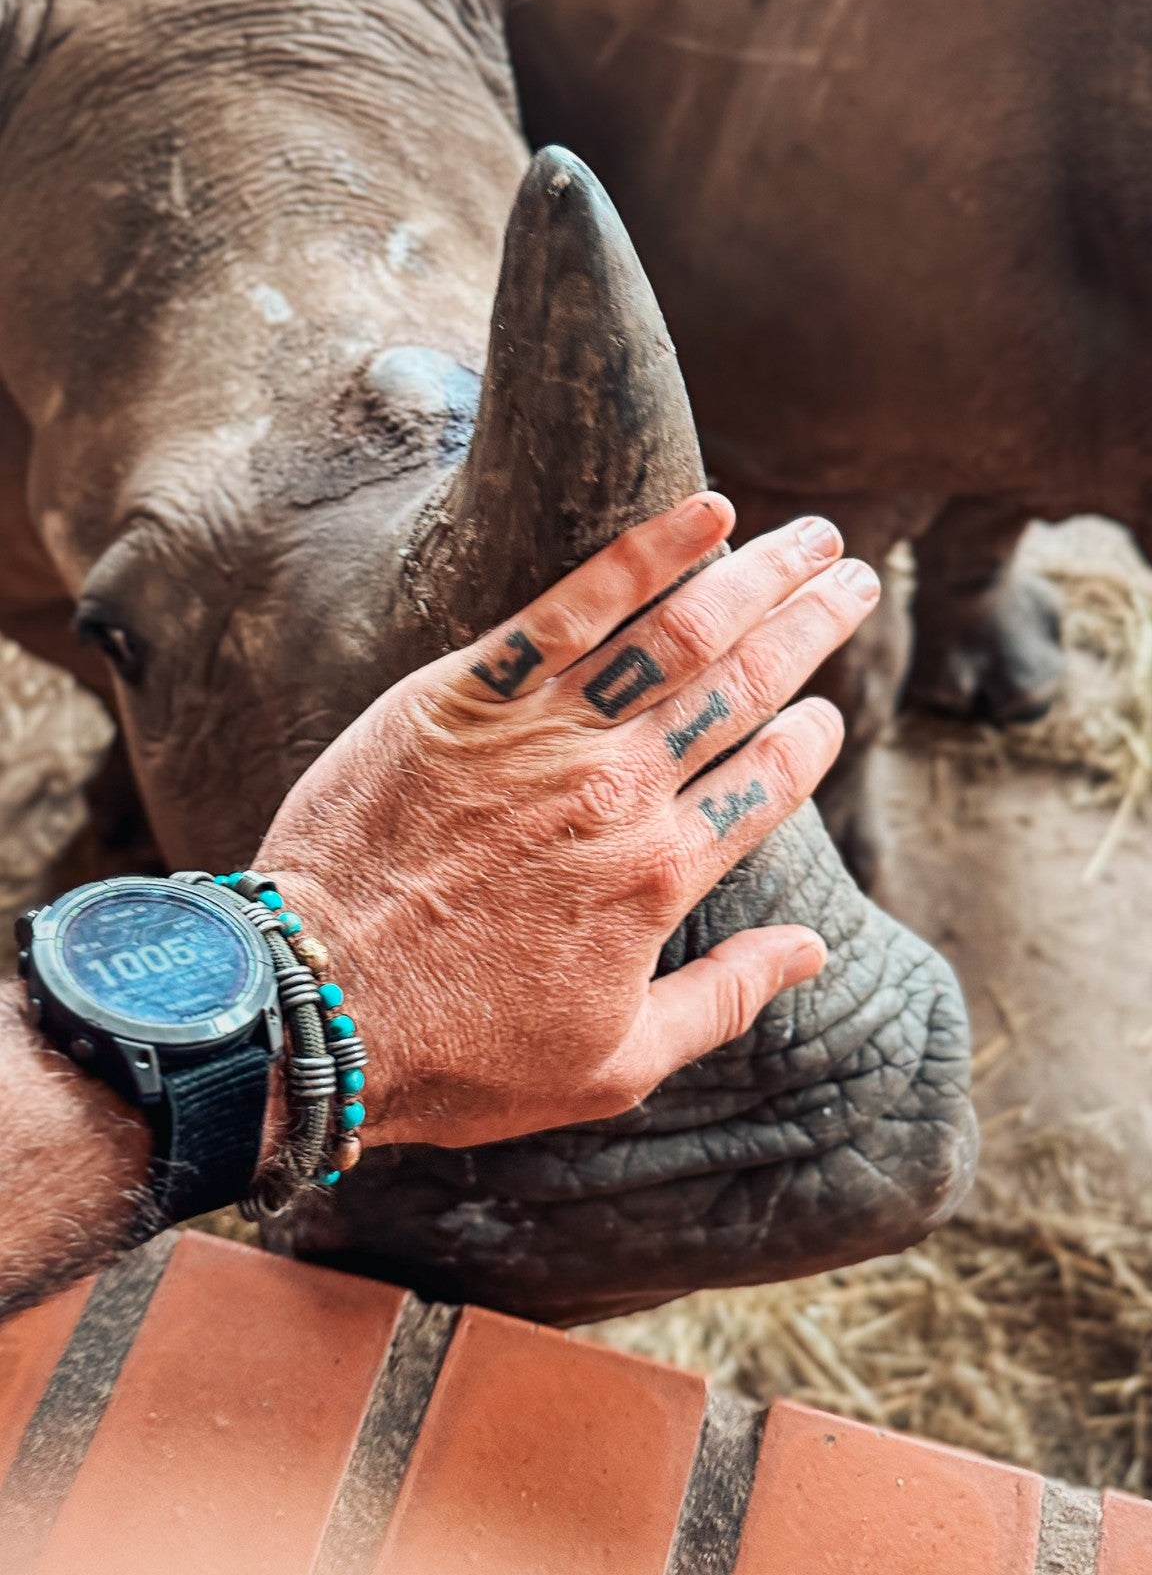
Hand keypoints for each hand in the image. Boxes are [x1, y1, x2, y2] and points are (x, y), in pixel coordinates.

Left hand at [258, 495, 879, 1148]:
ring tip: (810, 537)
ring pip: (680, 634)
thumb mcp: (614, 1065)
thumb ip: (724, 998)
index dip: (811, 739)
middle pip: (745, 686)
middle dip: (814, 626)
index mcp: (659, 878)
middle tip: (857, 580)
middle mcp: (619, 793)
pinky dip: (645, 551)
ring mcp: (546, 735)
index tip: (830, 710)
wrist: (314, 1002)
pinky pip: (572, 604)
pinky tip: (700, 510)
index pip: (767, 781)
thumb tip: (811, 951)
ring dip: (758, 576)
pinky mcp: (469, 693)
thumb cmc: (458, 1047)